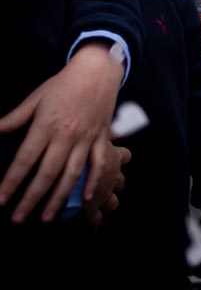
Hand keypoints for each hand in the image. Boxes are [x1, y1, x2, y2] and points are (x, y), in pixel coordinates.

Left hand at [0, 43, 122, 222]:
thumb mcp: (35, 98)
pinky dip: (93, 181)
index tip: (1, 200)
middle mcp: (66, 135)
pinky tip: (85, 199)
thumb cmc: (63, 84)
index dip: (11, 182)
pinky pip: (99, 163)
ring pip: (72, 174)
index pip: (25, 160)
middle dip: (31, 198)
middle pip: (46, 173)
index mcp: (46, 125)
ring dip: (58, 198)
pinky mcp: (101, 138)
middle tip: (17, 219)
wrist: (98, 70)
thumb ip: (13, 119)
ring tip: (46, 217)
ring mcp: (86, 138)